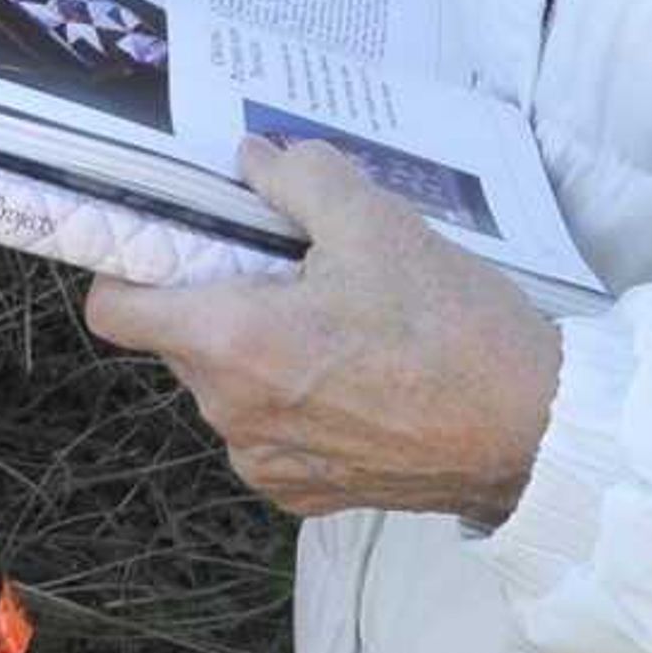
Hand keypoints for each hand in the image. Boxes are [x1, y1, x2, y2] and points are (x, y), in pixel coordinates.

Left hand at [83, 137, 564, 524]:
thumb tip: (253, 159)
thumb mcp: (375, 222)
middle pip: (181, 340)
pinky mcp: (306, 493)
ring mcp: (268, 462)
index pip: (117, 311)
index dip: (136, 267)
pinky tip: (358, 374)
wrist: (534, 431)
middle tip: (290, 264)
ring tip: (338, 318)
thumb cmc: (454, 328)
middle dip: (219, 296)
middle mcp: (232, 414)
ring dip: (260, 348)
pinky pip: (268, 430)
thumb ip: (298, 177)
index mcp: (232, 344)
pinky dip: (294, 398)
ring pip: (228, 384)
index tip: (180, 240)